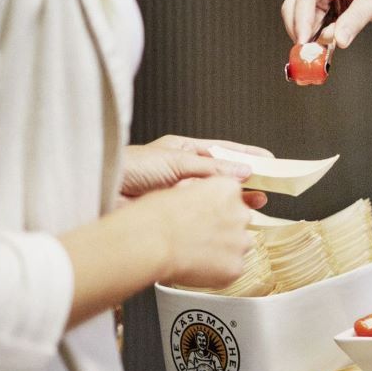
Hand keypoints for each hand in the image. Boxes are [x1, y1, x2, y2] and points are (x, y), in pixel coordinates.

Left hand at [122, 134, 268, 209]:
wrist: (102, 192)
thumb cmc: (129, 167)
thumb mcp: (176, 160)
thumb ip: (211, 168)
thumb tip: (242, 171)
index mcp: (185, 151)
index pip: (224, 151)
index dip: (247, 155)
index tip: (269, 160)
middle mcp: (185, 172)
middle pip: (223, 177)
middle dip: (246, 182)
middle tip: (266, 189)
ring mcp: (181, 193)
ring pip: (214, 197)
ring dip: (233, 201)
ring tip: (253, 206)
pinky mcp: (176, 214)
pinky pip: (201, 214)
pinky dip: (215, 216)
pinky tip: (226, 219)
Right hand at [142, 175, 256, 289]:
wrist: (150, 243)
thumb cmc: (155, 216)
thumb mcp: (180, 190)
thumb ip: (200, 194)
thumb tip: (199, 202)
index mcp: (228, 189)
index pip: (234, 198)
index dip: (217, 210)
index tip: (206, 218)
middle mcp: (241, 213)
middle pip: (239, 222)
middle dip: (223, 230)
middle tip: (200, 237)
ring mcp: (240, 242)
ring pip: (238, 246)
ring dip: (223, 250)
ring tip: (196, 254)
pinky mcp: (235, 267)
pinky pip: (231, 270)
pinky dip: (217, 272)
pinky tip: (197, 268)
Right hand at [282, 0, 371, 48]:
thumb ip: (355, 19)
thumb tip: (338, 41)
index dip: (300, 20)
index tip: (302, 42)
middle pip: (295, 7)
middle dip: (302, 31)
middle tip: (309, 56)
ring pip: (304, 19)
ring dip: (312, 36)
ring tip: (324, 52)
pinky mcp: (329, 6)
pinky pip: (317, 25)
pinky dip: (321, 37)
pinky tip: (332, 44)